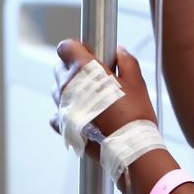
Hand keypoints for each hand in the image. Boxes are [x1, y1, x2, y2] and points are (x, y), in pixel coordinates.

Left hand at [51, 40, 157, 158]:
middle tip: (94, 77)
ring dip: (71, 90)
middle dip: (75, 69)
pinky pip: (57, 113)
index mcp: (84, 69)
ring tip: (91, 98)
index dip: (77, 48)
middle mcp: (68, 86)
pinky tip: (83, 114)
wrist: (129, 146)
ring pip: (58, 90)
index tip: (88, 53)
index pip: (66, 47)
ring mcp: (63, 106)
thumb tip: (119, 52)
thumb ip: (126, 61)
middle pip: (61, 68)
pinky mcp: (62, 125)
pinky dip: (67, 111)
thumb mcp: (136, 81)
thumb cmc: (134, 113)